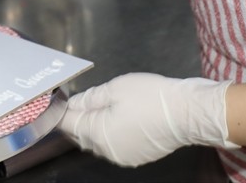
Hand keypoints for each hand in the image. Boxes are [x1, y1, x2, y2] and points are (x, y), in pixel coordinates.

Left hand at [60, 73, 233, 166]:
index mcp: (98, 133)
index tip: (58, 101)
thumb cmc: (153, 98)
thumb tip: (73, 103)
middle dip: (78, 118)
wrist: (186, 113)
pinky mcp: (136, 156)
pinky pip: (114, 145)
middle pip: (81, 135)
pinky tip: (120, 117)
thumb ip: (90, 97)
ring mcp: (122, 156)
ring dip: (95, 126)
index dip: (61, 111)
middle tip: (81, 100)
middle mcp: (107, 150)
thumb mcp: (115, 88)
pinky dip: (111, 132)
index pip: (68, 124)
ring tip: (103, 105)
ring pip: (98, 141)